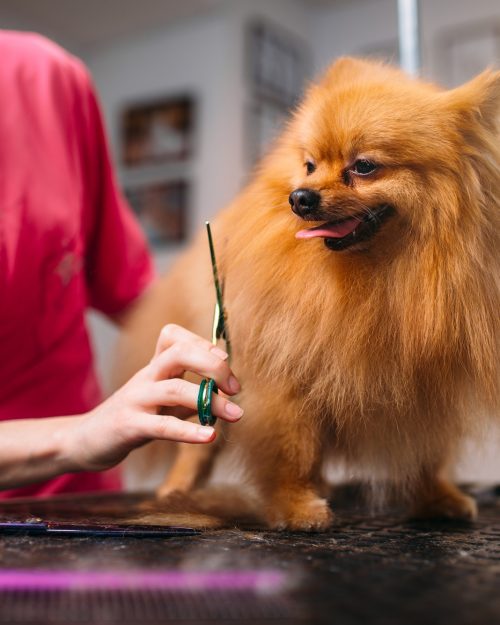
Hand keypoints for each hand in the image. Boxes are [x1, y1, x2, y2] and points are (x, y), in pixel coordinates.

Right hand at [63, 324, 241, 472]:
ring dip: (209, 401)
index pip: (174, 336)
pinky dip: (188, 431)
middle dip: (212, 365)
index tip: (225, 360)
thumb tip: (224, 394)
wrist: (84, 441)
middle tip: (235, 387)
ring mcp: (135, 400)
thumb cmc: (131, 418)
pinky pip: (161, 426)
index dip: (202, 343)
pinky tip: (210, 436)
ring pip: (174, 389)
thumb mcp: (162, 403)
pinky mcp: (128, 426)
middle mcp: (145, 377)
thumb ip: (189, 396)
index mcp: (154, 368)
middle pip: (178, 353)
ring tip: (235, 414)